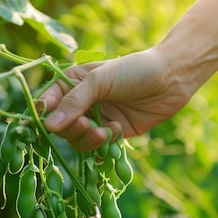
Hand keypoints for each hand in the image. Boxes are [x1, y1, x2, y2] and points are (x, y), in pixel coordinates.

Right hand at [39, 48, 195, 150]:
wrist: (172, 79)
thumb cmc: (134, 70)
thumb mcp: (100, 80)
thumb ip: (75, 101)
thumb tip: (49, 125)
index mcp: (72, 83)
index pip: (48, 102)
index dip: (45, 114)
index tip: (47, 123)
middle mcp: (81, 103)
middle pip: (61, 127)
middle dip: (71, 129)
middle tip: (84, 124)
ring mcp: (96, 119)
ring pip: (78, 140)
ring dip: (88, 140)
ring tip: (104, 132)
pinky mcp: (112, 133)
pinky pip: (98, 146)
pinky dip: (105, 142)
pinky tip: (119, 129)